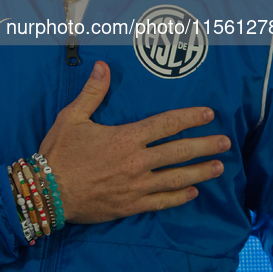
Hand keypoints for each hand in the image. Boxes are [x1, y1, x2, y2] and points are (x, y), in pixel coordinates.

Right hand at [38, 61, 230, 223]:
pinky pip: (162, 201)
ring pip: (176, 178)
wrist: (47, 192)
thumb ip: (92, 92)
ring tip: (218, 167)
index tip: (209, 114)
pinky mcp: (131, 205)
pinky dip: (179, 197)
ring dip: (200, 171)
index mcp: (125, 137)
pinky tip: (192, 193)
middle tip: (225, 142)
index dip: (190, 118)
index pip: (166, 124)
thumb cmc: (60, 152)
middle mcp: (136, 162)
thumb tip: (103, 66)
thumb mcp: (72, 116)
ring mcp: (136, 186)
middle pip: (179, 151)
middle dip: (205, 145)